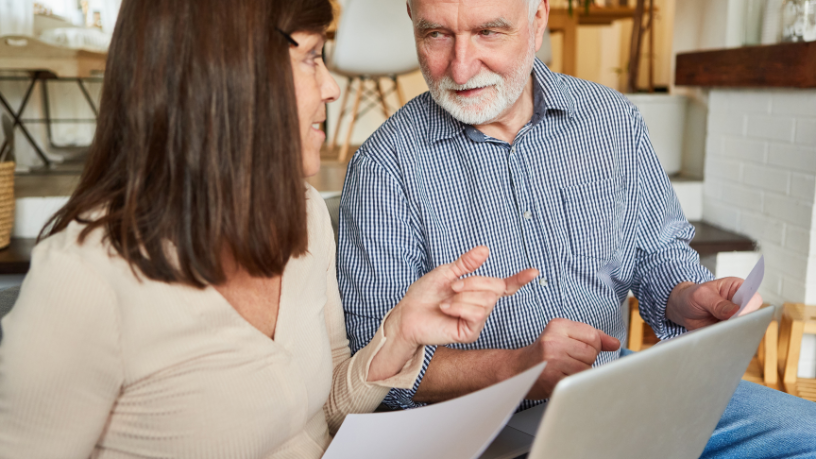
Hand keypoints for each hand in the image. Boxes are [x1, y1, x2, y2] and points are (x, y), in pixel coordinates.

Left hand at [368, 246, 537, 381]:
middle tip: (452, 287)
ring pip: (486, 301)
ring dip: (463, 296)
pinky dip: (459, 307)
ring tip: (446, 300)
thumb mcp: (445, 273)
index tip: (534, 271)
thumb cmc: (423, 296)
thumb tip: (485, 250)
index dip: (519, 279)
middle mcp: (480, 306)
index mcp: (476, 291)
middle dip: (473, 282)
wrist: (407, 315)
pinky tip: (446, 309)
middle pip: (495, 288)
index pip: (503, 286)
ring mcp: (476, 320)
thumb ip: (466, 263)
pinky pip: (476, 313)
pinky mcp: (470, 332)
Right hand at [513, 318, 619, 399]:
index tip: (578, 351)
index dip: (591, 347)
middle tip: (567, 361)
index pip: (593, 336)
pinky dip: (573, 383)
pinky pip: (578, 382)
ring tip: (564, 370)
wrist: (516, 370)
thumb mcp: (563, 336)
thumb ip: (591, 337)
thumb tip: (615, 343)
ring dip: (580, 373)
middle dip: (585, 361)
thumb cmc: (542, 354)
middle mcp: (554, 340)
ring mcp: (552, 360)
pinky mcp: (552, 378)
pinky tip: (561, 378)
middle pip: (592, 353)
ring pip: (587, 368)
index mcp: (558, 326)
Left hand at [666, 279, 762, 330]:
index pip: (753, 299)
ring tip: (716, 331)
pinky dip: (726, 338)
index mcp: (738, 288)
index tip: (737, 316)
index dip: (749, 309)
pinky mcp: (730, 330)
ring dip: (732, 332)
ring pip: (744, 329)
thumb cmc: (693, 296)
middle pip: (752, 316)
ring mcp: (737, 319)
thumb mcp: (701, 295)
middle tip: (726, 327)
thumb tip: (735, 311)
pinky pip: (733, 337)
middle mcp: (741, 304)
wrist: (682, 308)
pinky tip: (715, 337)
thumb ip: (717, 303)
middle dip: (741, 323)